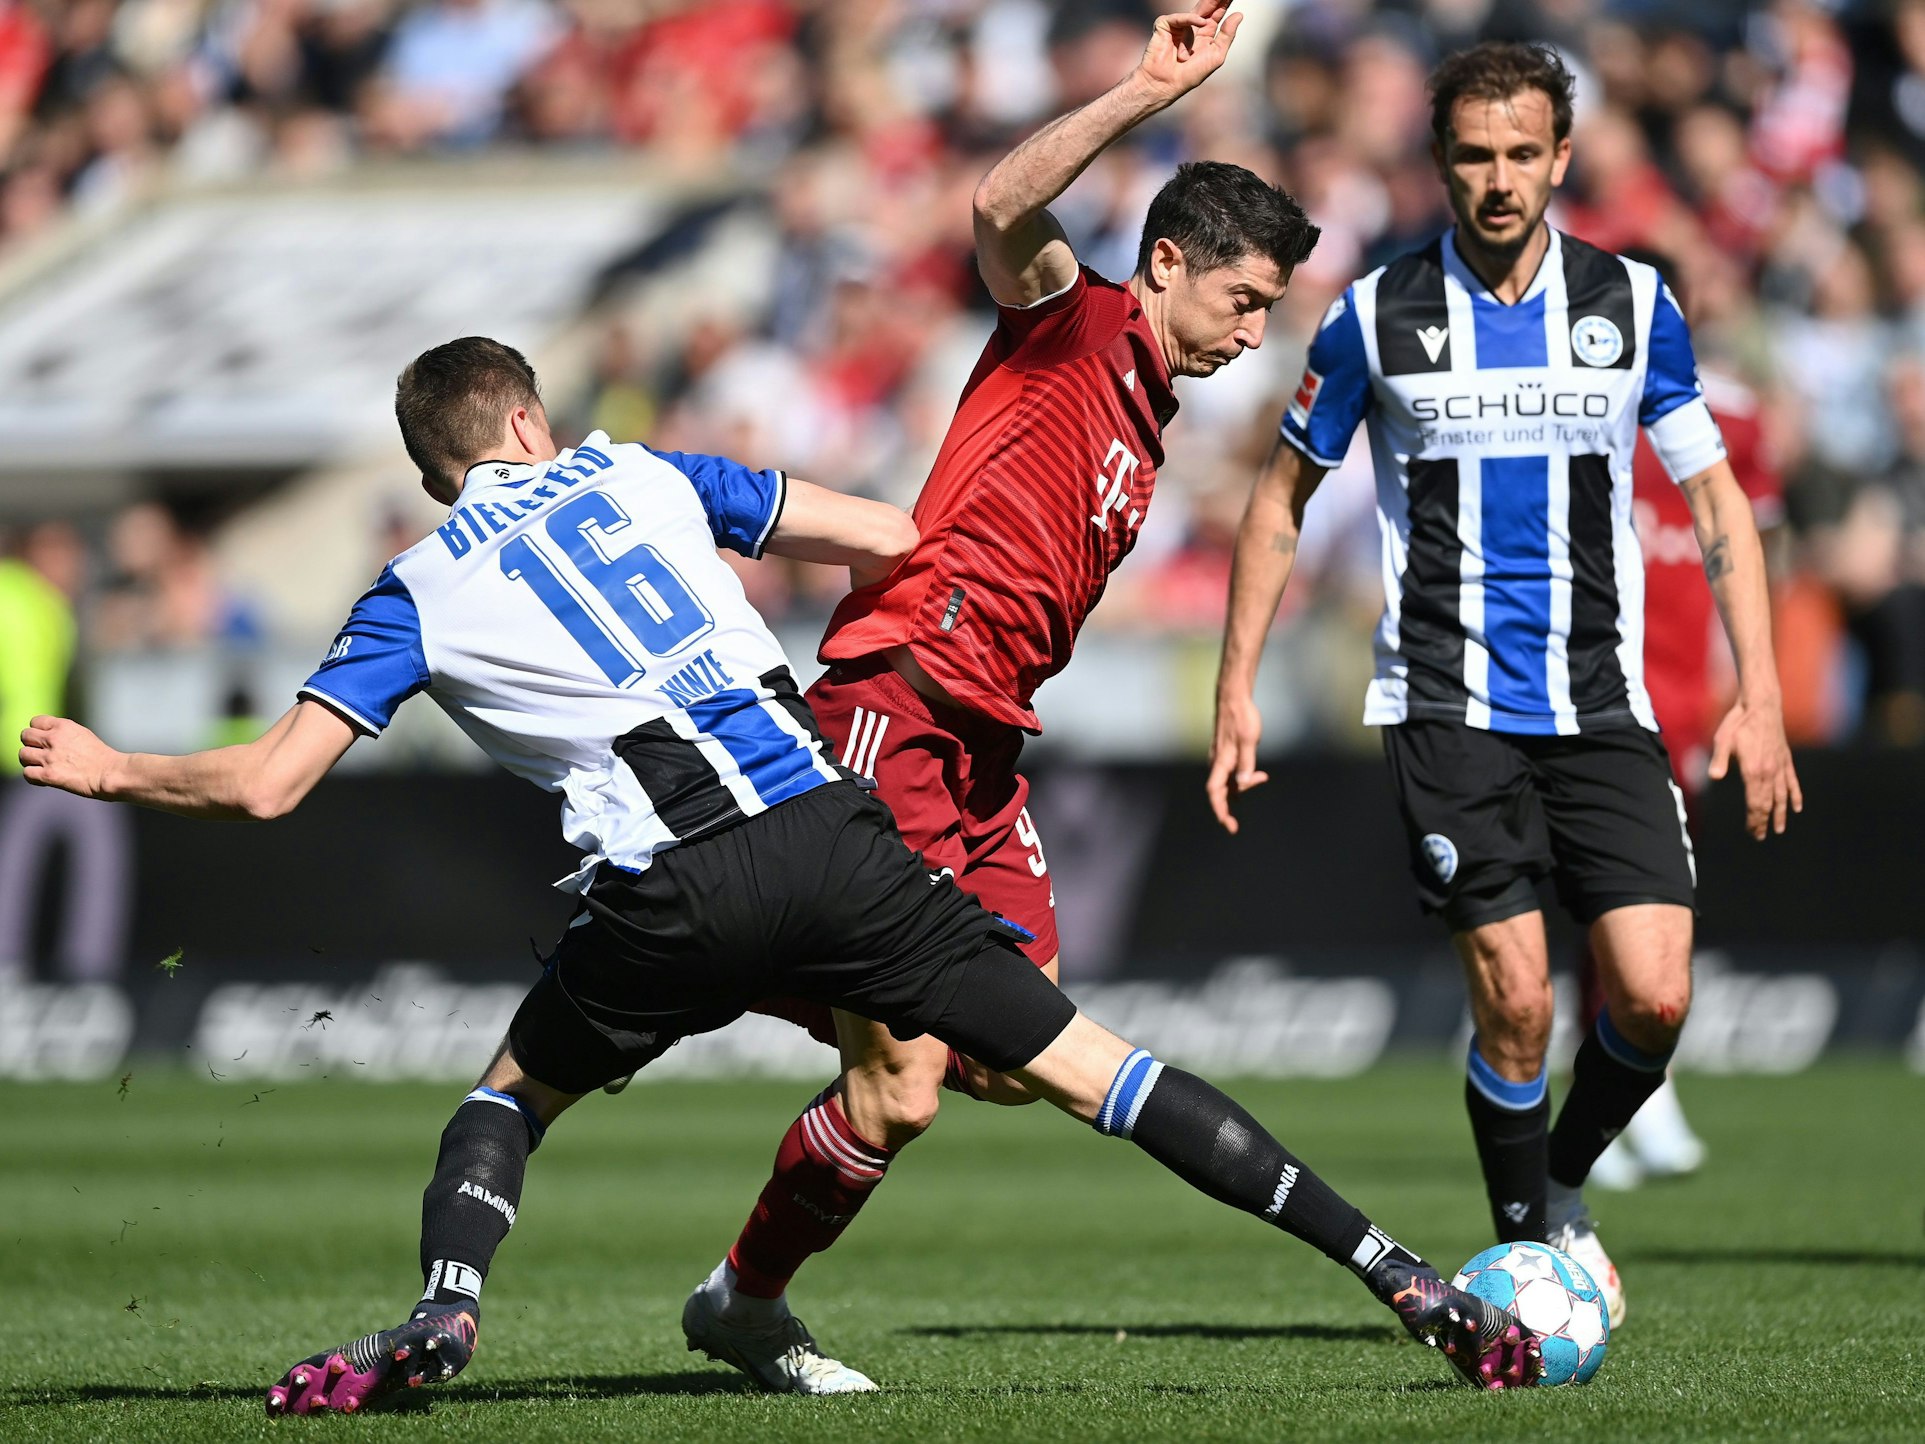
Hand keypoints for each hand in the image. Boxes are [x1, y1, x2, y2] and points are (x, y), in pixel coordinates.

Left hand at [18, 715, 119, 798]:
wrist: (112, 773)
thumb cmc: (103, 757)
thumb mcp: (83, 734)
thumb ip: (64, 733)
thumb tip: (50, 737)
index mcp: (63, 726)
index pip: (35, 722)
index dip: (38, 731)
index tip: (44, 740)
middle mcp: (53, 739)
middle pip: (25, 736)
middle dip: (31, 744)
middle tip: (40, 753)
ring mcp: (49, 757)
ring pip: (23, 755)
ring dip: (30, 761)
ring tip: (41, 766)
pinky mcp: (48, 775)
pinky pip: (27, 773)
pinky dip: (33, 776)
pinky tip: (43, 778)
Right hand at [1136, 3, 1242, 104]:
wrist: (1166, 83)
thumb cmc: (1189, 74)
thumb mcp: (1216, 55)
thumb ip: (1227, 35)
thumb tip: (1239, 15)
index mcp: (1205, 35)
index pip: (1217, 14)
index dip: (1225, 4)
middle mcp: (1192, 28)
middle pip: (1207, 7)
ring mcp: (1178, 26)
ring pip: (1196, 11)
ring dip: (1209, 3)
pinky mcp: (1165, 26)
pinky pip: (1180, 18)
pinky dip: (1190, 21)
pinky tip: (1201, 22)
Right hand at [1206, 691, 1268, 834]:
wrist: (1234, 698)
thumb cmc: (1241, 717)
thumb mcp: (1248, 740)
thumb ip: (1246, 764)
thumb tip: (1243, 784)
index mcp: (1221, 761)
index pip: (1215, 792)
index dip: (1219, 810)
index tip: (1228, 824)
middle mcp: (1218, 762)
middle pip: (1219, 792)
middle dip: (1227, 808)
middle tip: (1236, 824)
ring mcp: (1221, 758)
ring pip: (1226, 783)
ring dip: (1240, 789)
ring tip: (1262, 779)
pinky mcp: (1227, 753)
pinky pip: (1230, 773)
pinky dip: (1241, 779)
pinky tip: (1255, 776)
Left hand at [1707, 695, 1801, 839]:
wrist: (1761, 706)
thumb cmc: (1738, 722)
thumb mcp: (1722, 739)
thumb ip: (1719, 760)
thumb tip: (1714, 777)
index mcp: (1754, 770)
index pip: (1755, 802)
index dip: (1754, 820)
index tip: (1752, 832)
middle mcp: (1770, 771)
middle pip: (1768, 803)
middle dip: (1764, 821)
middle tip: (1760, 836)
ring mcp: (1780, 766)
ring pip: (1782, 796)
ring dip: (1780, 814)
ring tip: (1779, 829)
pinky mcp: (1786, 759)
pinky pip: (1793, 782)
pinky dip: (1795, 795)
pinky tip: (1797, 808)